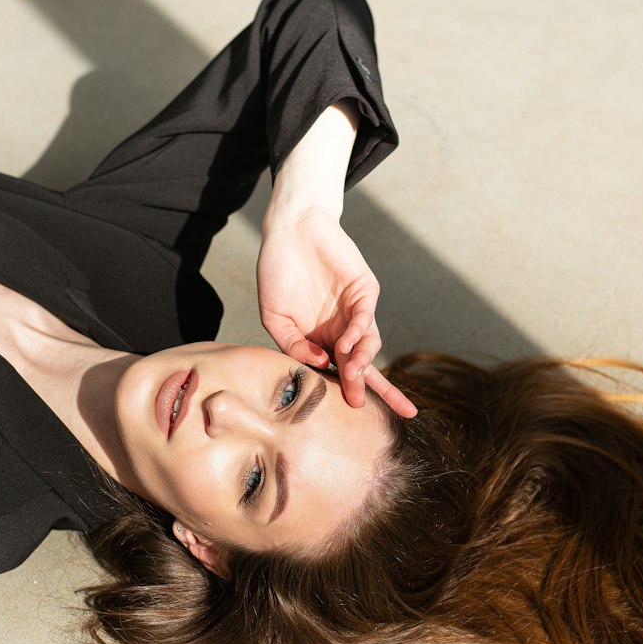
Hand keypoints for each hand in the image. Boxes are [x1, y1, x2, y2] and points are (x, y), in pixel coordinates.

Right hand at [257, 206, 416, 417]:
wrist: (289, 231)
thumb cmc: (278, 273)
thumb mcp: (274, 317)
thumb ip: (292, 344)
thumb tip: (317, 365)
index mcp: (322, 340)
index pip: (341, 372)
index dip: (349, 392)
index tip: (352, 412)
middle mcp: (342, 330)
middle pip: (362, 365)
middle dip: (364, 386)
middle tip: (358, 404)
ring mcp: (355, 310)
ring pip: (367, 344)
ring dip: (360, 362)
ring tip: (353, 374)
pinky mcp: (364, 290)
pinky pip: (366, 317)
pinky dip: (359, 333)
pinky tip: (349, 345)